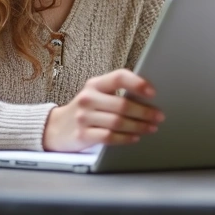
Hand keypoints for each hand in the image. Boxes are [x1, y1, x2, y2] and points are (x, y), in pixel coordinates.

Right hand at [42, 69, 162, 151]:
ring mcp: (83, 117)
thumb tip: (149, 98)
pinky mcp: (82, 135)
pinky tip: (135, 137)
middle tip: (159, 116)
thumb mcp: (97, 95)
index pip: (119, 77)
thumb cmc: (86, 109)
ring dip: (139, 126)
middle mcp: (88, 98)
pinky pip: (109, 137)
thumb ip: (117, 93)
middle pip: (122, 104)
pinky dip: (125, 138)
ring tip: (151, 128)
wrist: (55, 128)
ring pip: (118, 122)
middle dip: (145, 111)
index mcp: (95, 84)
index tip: (153, 92)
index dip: (138, 83)